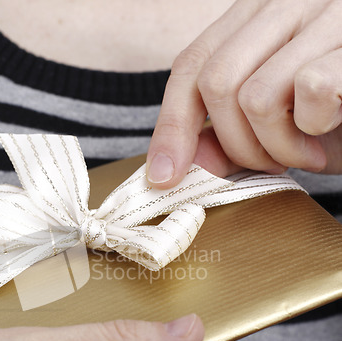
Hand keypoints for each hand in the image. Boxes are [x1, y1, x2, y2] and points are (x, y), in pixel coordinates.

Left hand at [147, 0, 341, 187]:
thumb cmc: (337, 114)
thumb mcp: (272, 127)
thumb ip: (221, 139)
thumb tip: (170, 168)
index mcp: (256, 17)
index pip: (191, 66)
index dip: (170, 127)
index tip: (162, 176)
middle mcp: (288, 2)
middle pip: (215, 82)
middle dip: (235, 145)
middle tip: (270, 164)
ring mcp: (328, 11)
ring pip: (255, 94)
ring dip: (275, 147)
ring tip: (305, 153)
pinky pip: (308, 90)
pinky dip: (311, 129)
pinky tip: (330, 131)